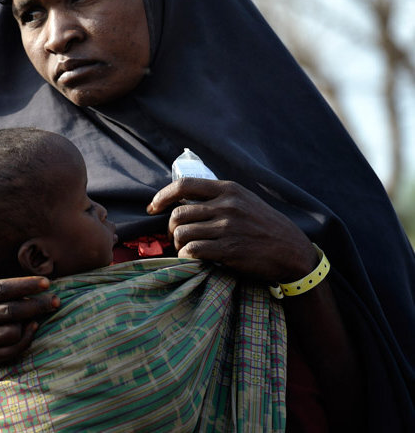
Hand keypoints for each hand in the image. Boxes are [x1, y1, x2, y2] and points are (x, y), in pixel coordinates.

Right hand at [0, 276, 59, 371]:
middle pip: (10, 311)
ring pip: (12, 332)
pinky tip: (31, 329)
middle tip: (54, 300)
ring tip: (37, 314)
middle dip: (37, 304)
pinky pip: (9, 351)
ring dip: (29, 322)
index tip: (45, 282)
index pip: (0, 289)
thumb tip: (24, 285)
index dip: (26, 285)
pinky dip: (25, 339)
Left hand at [147, 178, 316, 282]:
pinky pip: (192, 250)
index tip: (152, 208)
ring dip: (177, 244)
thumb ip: (217, 197)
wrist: (292, 251)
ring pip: (182, 233)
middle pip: (178, 214)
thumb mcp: (245, 201)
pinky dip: (186, 256)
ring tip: (185, 249)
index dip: (162, 197)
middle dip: (170, 229)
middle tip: (175, 238)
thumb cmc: (265, 226)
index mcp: (228, 189)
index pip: (183, 186)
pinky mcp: (229, 249)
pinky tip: (192, 258)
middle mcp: (227, 205)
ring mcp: (228, 227)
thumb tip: (180, 200)